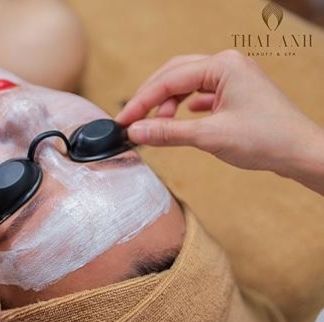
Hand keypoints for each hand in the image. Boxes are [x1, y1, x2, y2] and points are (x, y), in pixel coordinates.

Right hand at [116, 50, 323, 193]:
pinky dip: (185, 105)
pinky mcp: (237, 93)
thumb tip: (136, 133)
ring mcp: (233, 78)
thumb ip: (168, 132)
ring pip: (187, 83)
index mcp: (222, 66)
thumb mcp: (209, 136)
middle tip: (133, 121)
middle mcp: (227, 65)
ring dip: (168, 103)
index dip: (142, 102)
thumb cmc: (267, 139)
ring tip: (159, 124)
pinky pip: (202, 93)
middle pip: (175, 75)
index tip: (124, 121)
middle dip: (152, 98)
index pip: (169, 80)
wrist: (301, 153)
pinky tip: (179, 118)